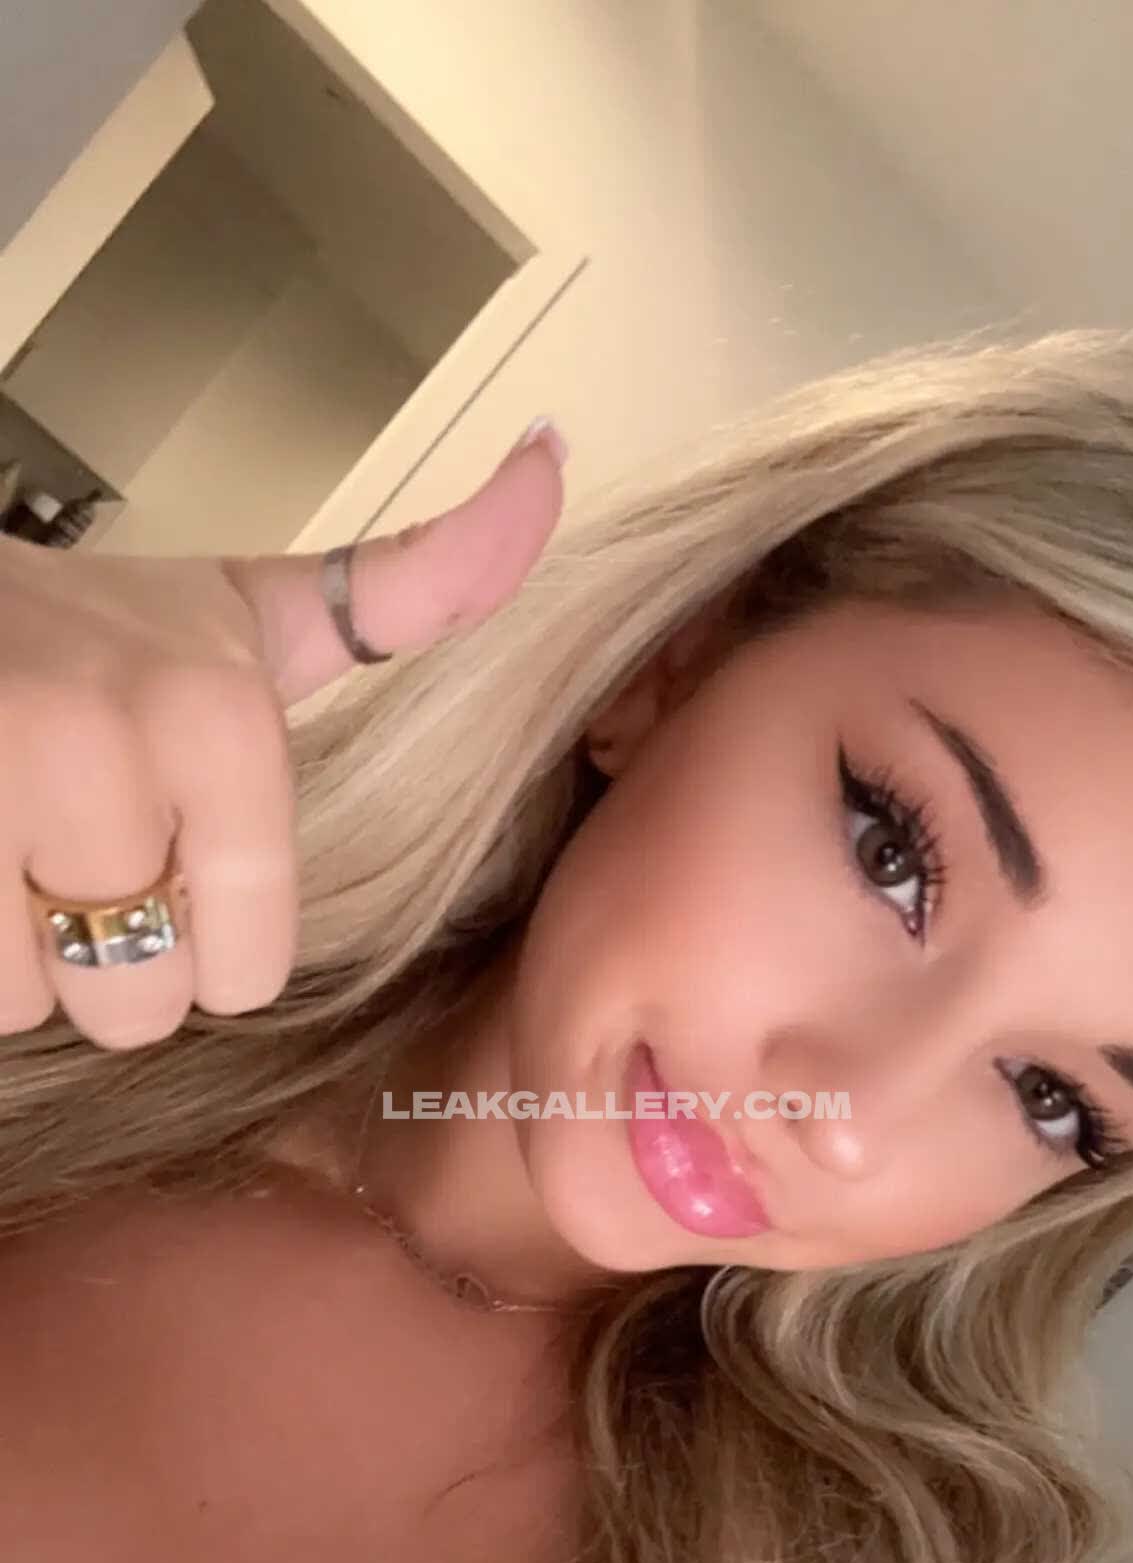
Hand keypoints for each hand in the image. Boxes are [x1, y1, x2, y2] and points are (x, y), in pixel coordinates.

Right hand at [0, 420, 565, 1049]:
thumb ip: (414, 584)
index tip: (166, 850)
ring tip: (6, 845)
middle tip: (68, 848)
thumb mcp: (256, 611)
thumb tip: (551, 458)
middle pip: (138, 1007)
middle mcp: (94, 748)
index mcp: (216, 721)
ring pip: (25, 1006)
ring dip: (12, 957)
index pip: (245, 974)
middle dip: (99, 958)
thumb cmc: (88, 629)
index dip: (205, 940)